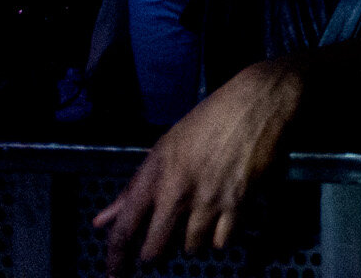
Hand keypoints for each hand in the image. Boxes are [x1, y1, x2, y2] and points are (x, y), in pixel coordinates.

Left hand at [95, 59, 303, 270]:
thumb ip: (134, 187)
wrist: (259, 99)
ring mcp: (209, 198)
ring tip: (204, 214)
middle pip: (155, 251)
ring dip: (195, 238)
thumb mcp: (167, 145)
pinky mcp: (239, 201)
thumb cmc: (211, 118)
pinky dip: (222, 235)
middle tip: (170, 238)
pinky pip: (222, 242)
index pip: (124, 228)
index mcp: (157, 172)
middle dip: (159, 252)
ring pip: (191, 248)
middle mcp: (178, 189)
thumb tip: (101, 221)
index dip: (115, 260)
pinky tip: (226, 214)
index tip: (115, 277)